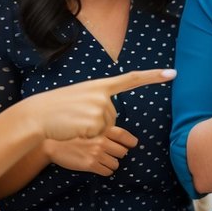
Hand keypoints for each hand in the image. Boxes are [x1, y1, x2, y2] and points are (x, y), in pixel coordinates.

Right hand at [35, 68, 175, 140]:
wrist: (38, 115)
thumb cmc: (57, 108)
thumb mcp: (80, 98)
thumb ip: (98, 102)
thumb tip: (110, 120)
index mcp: (100, 85)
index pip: (131, 79)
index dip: (153, 77)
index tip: (173, 73)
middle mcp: (103, 95)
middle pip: (113, 118)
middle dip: (98, 123)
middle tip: (77, 117)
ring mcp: (100, 108)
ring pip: (107, 128)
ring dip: (91, 131)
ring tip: (73, 122)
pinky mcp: (96, 123)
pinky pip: (99, 136)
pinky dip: (87, 137)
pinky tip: (74, 129)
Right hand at [46, 126, 137, 175]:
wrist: (53, 146)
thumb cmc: (71, 137)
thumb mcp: (88, 129)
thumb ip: (104, 131)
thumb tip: (122, 139)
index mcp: (101, 130)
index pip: (123, 135)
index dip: (131, 141)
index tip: (132, 144)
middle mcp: (101, 141)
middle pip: (123, 152)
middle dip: (118, 155)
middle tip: (110, 154)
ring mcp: (96, 153)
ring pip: (116, 164)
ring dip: (111, 164)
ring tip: (101, 160)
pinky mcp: (90, 164)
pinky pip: (107, 172)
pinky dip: (105, 171)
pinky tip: (97, 166)